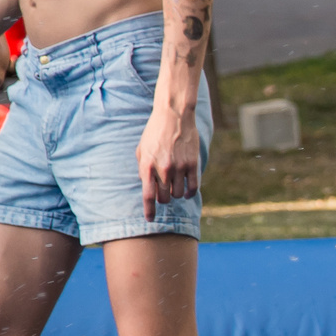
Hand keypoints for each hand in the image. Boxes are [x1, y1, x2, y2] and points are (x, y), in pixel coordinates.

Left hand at [136, 104, 202, 218]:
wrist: (173, 115)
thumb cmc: (155, 131)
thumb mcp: (142, 148)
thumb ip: (143, 168)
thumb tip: (147, 185)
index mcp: (147, 166)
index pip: (148, 196)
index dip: (149, 211)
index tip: (151, 220)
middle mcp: (163, 169)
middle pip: (164, 198)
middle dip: (163, 199)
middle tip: (164, 193)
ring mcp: (179, 167)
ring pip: (178, 194)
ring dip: (175, 193)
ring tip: (175, 185)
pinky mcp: (193, 164)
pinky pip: (192, 187)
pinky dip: (189, 192)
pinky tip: (186, 190)